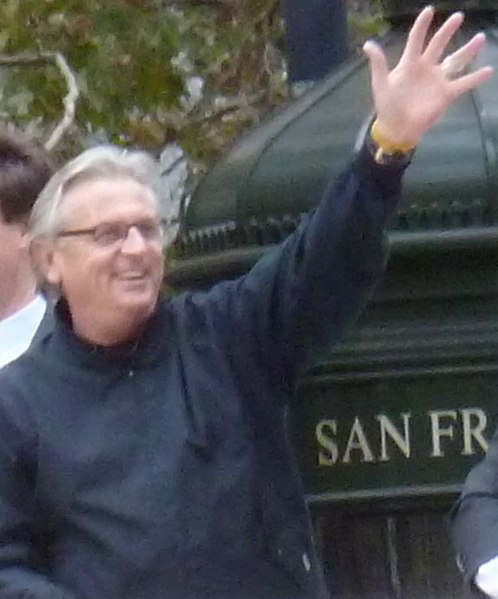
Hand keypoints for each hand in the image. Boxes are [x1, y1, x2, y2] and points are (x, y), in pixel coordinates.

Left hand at [363, 6, 492, 146]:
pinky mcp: (445, 94)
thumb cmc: (387, 105)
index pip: (416, 40)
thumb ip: (378, 63)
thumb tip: (368, 44)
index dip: (422, 26)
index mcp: (409, 64)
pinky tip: (488, 70)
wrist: (397, 128)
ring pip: (455, 61)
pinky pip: (463, 84)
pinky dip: (475, 78)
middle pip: (438, 45)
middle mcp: (426, 68)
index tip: (429, 10)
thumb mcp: (380, 84)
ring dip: (467, 50)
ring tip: (480, 38)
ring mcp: (437, 80)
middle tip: (458, 17)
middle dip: (447, 31)